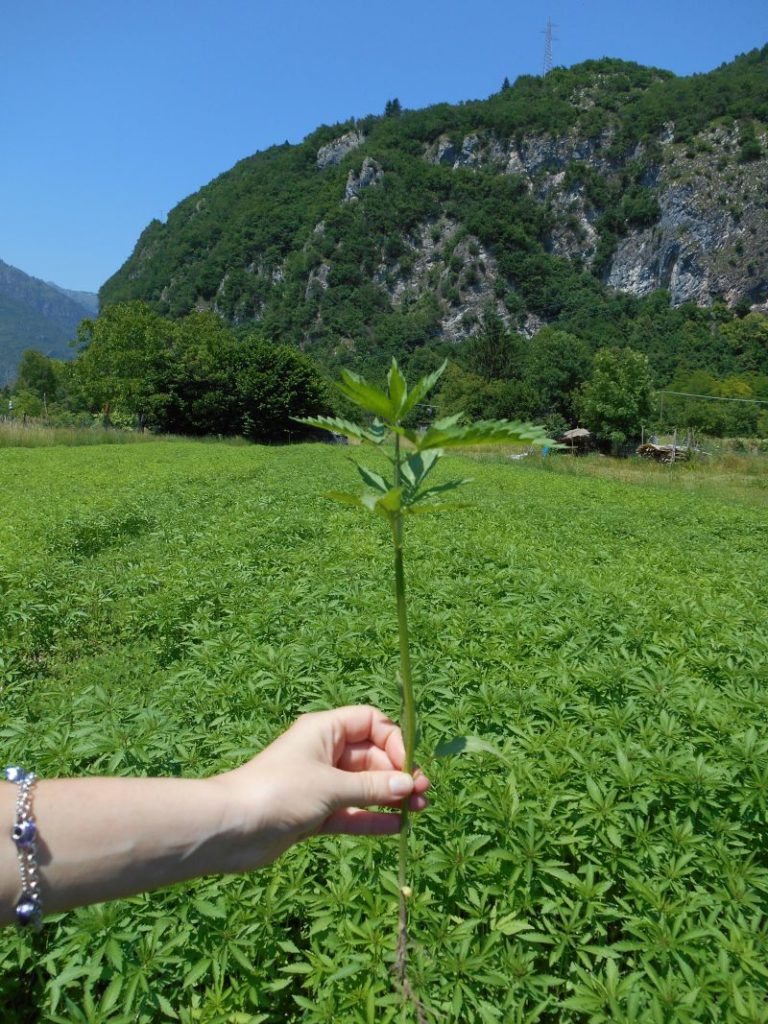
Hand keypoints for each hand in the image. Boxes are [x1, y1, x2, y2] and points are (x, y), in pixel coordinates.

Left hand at [213, 706, 429, 871]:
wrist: (231, 828)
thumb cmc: (280, 792)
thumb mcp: (331, 786)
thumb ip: (372, 786)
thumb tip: (408, 785)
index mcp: (324, 730)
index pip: (370, 723)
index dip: (393, 740)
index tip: (408, 765)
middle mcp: (324, 753)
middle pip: (372, 757)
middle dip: (397, 773)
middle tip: (422, 794)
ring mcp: (320, 784)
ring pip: (364, 786)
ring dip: (390, 797)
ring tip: (419, 810)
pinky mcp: (315, 814)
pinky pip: (352, 812)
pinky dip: (373, 818)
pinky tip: (397, 827)